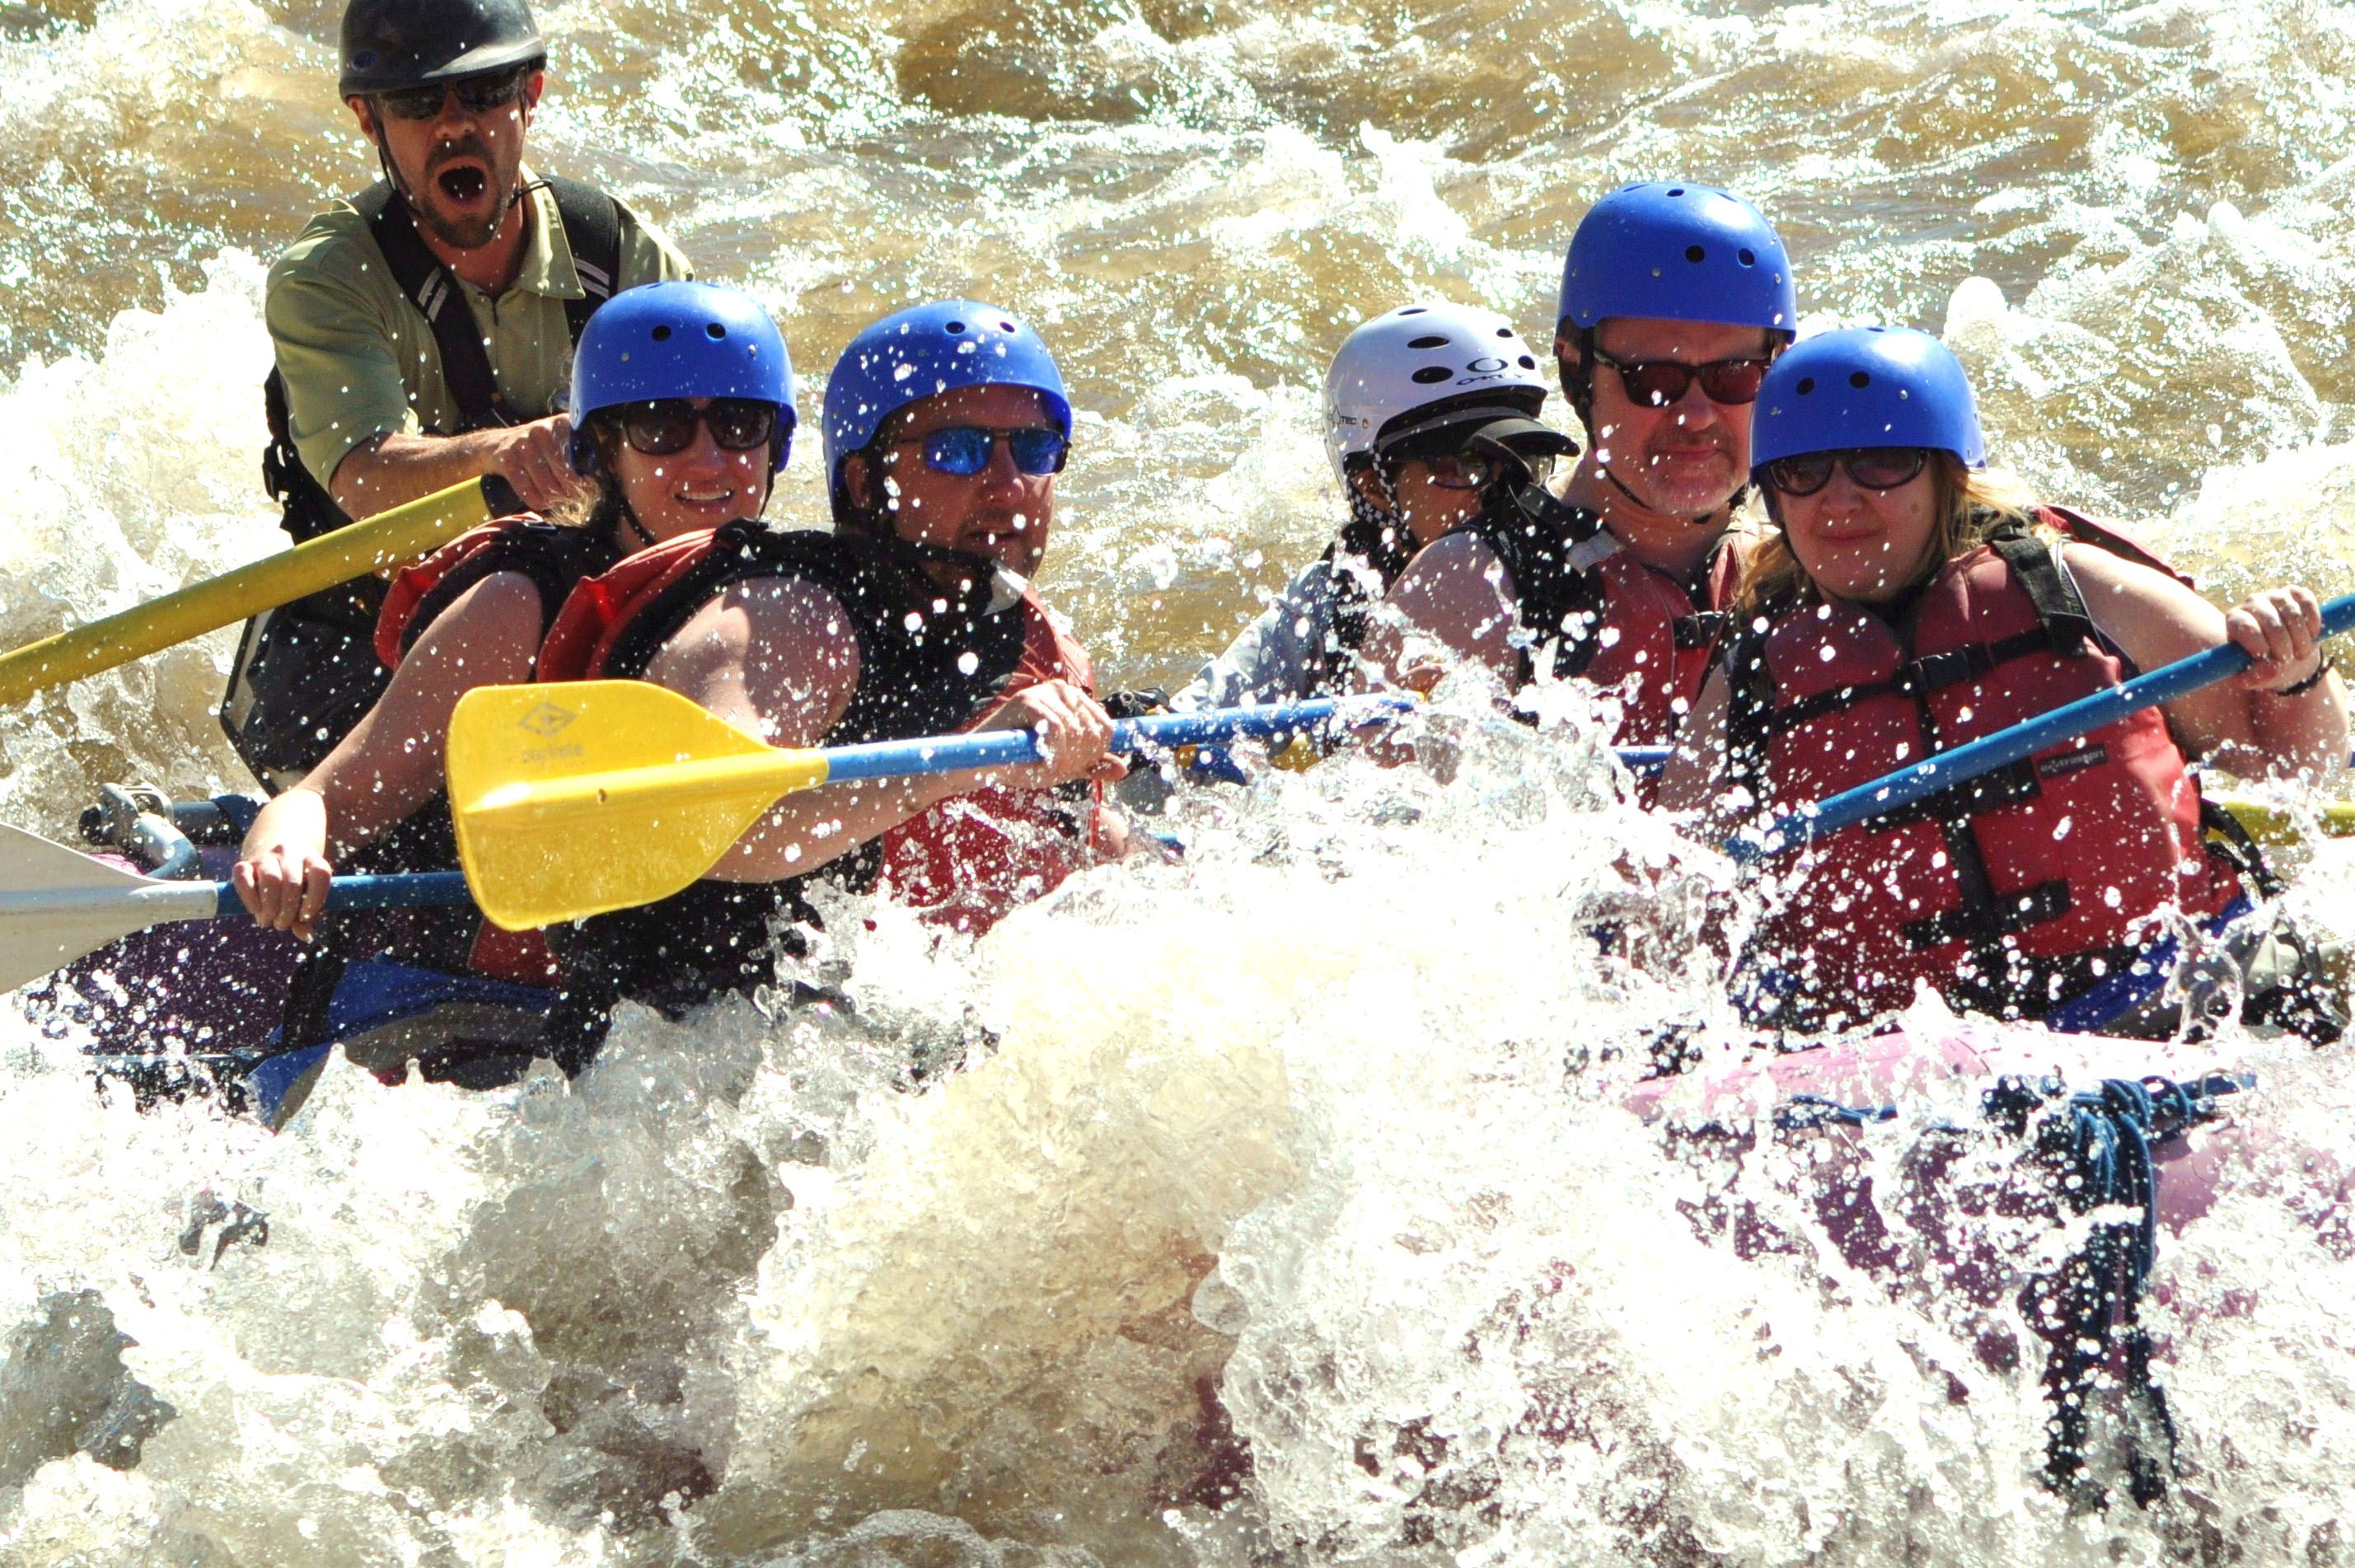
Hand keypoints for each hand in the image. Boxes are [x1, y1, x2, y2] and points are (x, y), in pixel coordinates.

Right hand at [231, 842, 332, 940]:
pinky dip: (249, 897)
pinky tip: (255, 910)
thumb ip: (307, 916)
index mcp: (312, 860)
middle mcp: (291, 854)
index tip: (305, 917)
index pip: (320, 874)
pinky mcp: (245, 862)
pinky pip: (243, 877)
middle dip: (288, 910)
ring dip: (270, 906)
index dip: (315, 898)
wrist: (269, 850)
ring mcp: (267, 857)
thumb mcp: (305, 896)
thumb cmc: (294, 883)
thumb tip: (306, 936)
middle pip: (292, 882)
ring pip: (270, 879)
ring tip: (268, 920)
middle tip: (282, 925)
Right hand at [490, 414, 591, 512]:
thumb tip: (612, 469)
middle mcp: (543, 431)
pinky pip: (529, 493)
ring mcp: (523, 446)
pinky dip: (538, 502)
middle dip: (573, 494)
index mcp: (562, 424)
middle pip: (567, 477)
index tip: (590, 489)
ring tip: (559, 502)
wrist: (497, 444)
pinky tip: (543, 502)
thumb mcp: (561, 439)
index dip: (589, 479)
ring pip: (549, 488)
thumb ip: (584, 450)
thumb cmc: (538, 446)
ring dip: (556, 501)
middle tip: (575, 501)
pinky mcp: (508, 461)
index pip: (583, 458)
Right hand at [975, 679, 1128, 788]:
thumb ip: (1092, 766)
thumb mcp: (1065, 766)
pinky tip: (1037, 759)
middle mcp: (1063, 690)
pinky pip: (1057, 731)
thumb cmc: (1022, 762)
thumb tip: (1122, 769)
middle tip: (1051, 765)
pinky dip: (1050, 754)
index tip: (1069, 764)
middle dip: (1076, 760)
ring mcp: (1045, 692)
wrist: (983, 765)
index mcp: (1075, 701)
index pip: (1106, 729)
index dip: (1092, 755)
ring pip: (1077, 733)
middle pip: (1094, 733)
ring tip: (1040, 762)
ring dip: (1061, 760)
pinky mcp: (1029, 700)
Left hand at [2226, 586, 2327, 692]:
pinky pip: (2307, 601)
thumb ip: (2254, 677)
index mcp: (2235, 620)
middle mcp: (2252, 603)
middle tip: (2290, 660)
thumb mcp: (2254, 678)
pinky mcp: (2295, 593)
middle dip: (2284, 646)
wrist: (2288, 656)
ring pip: (2291, 612)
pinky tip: (2312, 635)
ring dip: (2301, 637)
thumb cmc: (2264, 666)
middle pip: (2271, 622)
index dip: (2260, 644)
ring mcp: (2273, 595)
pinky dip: (2312, 620)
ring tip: (2301, 653)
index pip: (2246, 627)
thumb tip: (2271, 669)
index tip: (2269, 659)